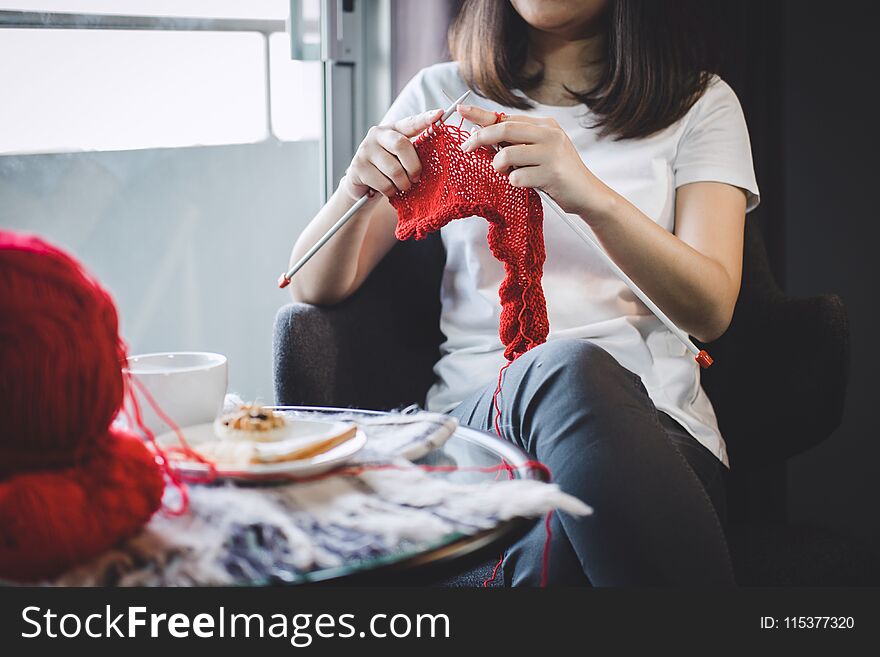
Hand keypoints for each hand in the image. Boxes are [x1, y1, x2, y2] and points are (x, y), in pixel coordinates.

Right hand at [341, 108, 443, 200]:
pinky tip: (388, 191)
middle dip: (413, 167)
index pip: (411, 123)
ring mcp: (365, 150)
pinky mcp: (358, 167)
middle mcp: (377, 135)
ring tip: (401, 187)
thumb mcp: (400, 158)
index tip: (440, 114)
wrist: (361, 186)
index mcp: (392, 129)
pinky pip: (384, 184)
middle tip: (415, 178)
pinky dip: (391, 192)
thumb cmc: (388, 170)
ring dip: (403, 184)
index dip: (425, 119)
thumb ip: (412, 154)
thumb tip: (433, 158)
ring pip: (394, 170)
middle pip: (402, 145)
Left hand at [457, 104, 614, 218]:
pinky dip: (515, 183)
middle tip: (467, 148)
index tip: (461, 111)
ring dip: (499, 167)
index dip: (482, 115)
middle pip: (504, 130)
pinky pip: (517, 178)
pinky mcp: (551, 173)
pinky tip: (527, 185)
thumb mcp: (540, 151)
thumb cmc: (558, 174)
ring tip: (509, 174)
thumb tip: (483, 135)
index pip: (507, 118)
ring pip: (507, 155)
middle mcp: (549, 134)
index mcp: (545, 126)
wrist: (587, 194)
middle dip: (480, 138)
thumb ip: (518, 142)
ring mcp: (551, 153)